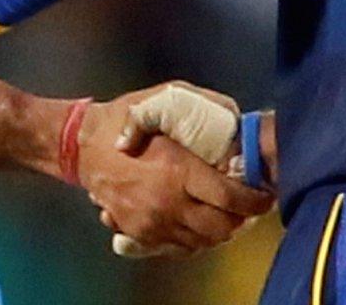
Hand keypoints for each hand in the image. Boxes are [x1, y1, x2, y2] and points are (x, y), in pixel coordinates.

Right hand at [77, 86, 273, 257]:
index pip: (230, 197)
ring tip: (227, 213)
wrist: (80, 146)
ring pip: (203, 242)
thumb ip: (203, 105)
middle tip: (249, 206)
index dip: (255, 200)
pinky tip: (200, 221)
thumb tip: (237, 120)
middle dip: (242, 219)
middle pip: (221, 227)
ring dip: (220, 230)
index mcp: (178, 169)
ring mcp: (152, 222)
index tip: (265, 195)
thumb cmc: (123, 119)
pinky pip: (179, 247)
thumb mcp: (163, 97)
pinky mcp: (140, 233)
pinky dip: (196, 239)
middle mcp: (167, 202)